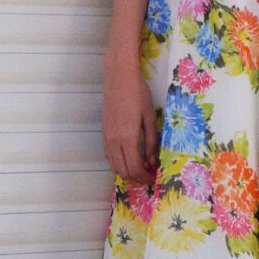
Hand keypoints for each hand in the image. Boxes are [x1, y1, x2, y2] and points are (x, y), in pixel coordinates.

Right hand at [103, 62, 158, 185]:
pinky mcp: (104, 133)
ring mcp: (107, 138)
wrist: (119, 78)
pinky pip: (109, 156)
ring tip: (142, 168)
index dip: (145, 178)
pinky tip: (131, 157)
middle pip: (123, 171)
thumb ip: (151, 141)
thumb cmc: (138, 94)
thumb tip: (153, 161)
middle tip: (150, 176)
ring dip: (127, 171)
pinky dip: (119, 162)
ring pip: (114, 166)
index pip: (135, 168)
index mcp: (127, 138)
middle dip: (137, 178)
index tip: (154, 179)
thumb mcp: (149, 118)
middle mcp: (114, 141)